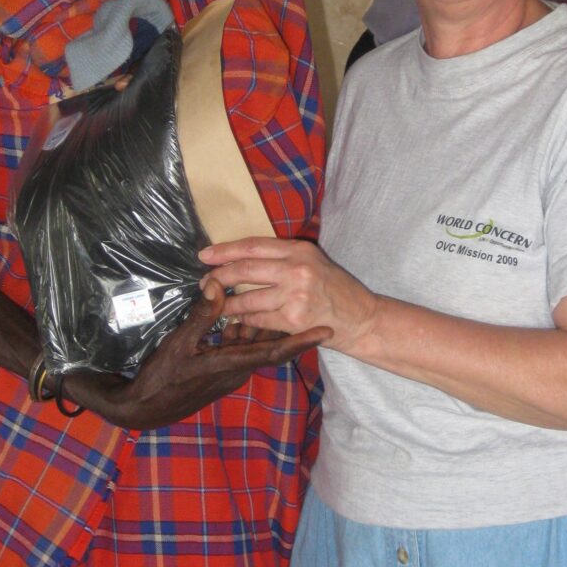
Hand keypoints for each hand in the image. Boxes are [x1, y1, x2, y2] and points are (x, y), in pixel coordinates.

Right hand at [62, 279, 330, 429]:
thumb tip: (218, 284)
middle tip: (297, 296)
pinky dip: (242, 328)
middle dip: (283, 321)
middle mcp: (237, 370)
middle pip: (268, 343)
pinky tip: (235, 309)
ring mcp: (227, 372)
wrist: (142, 408)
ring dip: (259, 321)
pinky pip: (239, 346)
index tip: (327, 331)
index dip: (302, 341)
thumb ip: (202, 314)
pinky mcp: (218, 370)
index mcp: (232, 364)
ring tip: (267, 295)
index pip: (276, 352)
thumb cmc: (161, 377)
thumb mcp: (180, 344)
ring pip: (253, 343)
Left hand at [199, 237, 377, 353]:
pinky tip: (237, 321)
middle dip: (219, 276)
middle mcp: (296, 268)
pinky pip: (259, 319)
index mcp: (299, 249)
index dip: (225, 250)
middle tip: (204, 282)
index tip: (205, 255)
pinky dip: (245, 321)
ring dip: (227, 304)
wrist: (362, 317)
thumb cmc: (335, 288)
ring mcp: (295, 294)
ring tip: (215, 305)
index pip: (253, 245)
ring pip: (248, 299)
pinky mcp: (294, 320)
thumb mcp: (313, 261)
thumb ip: (283, 256)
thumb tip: (244, 256)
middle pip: (246, 269)